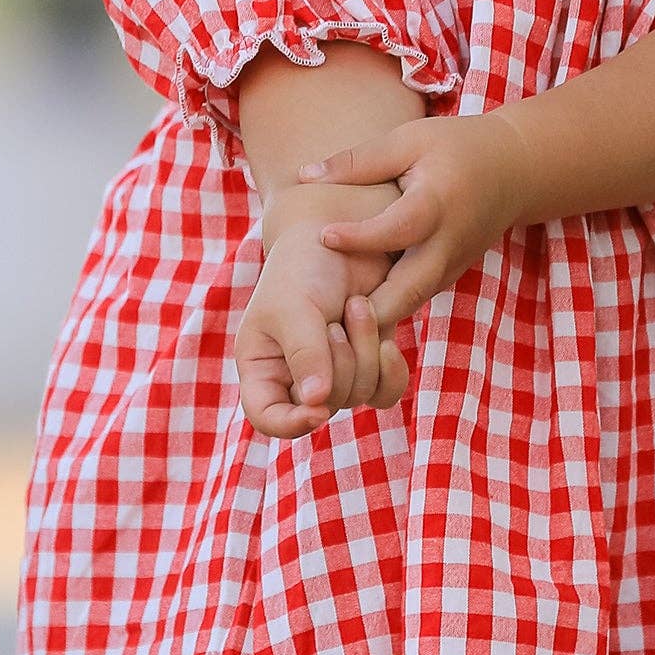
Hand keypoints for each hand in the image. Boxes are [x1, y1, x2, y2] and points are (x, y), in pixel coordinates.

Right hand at [235, 216, 410, 438]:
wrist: (344, 230)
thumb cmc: (303, 265)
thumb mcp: (294, 306)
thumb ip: (305, 353)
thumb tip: (317, 404)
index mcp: (262, 364)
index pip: (267, 416)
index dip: (290, 424)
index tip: (318, 410)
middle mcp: (295, 375)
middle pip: (325, 405)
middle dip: (341, 361)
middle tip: (338, 317)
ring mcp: (334, 372)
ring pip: (359, 395)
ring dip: (366, 350)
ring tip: (358, 305)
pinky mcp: (368, 362)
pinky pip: (385, 393)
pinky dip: (391, 369)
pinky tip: (388, 341)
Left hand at [296, 112, 527, 329]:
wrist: (513, 171)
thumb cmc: (454, 148)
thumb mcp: (409, 140)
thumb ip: (358, 161)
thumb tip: (303, 175)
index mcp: (438, 203)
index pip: (399, 228)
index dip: (362, 236)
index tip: (323, 236)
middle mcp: (448, 244)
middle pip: (409, 289)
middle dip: (370, 309)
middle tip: (326, 317)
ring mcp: (451, 267)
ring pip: (410, 303)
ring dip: (375, 319)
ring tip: (330, 330)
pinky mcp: (448, 277)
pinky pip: (414, 299)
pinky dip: (385, 312)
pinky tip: (349, 320)